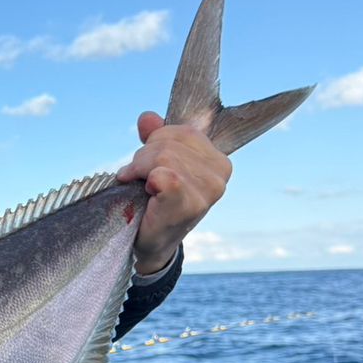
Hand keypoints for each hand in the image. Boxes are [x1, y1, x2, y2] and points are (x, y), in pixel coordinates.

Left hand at [116, 112, 231, 274]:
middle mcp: (220, 174)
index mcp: (219, 160)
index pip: (183, 131)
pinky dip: (146, 181)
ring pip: (162, 155)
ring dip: (141, 171)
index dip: (156, 144)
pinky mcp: (191, 202)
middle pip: (169, 142)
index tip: (150, 167)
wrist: (151, 244)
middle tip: (141, 180)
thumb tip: (147, 117)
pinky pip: (162, 174)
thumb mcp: (157, 166)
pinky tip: (148, 196)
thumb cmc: (156, 205)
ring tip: (145, 189)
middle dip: (144, 158)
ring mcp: (209, 189)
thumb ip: (156, 140)